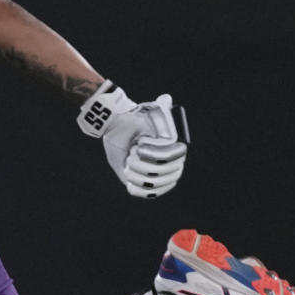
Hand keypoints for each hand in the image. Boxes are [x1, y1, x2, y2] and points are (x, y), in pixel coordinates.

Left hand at [78, 80, 188, 198]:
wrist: (118, 131)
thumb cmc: (135, 122)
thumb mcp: (148, 113)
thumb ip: (160, 107)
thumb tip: (166, 99)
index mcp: (175, 148)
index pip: (174, 158)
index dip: (156, 154)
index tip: (139, 145)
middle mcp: (171, 164)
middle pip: (162, 173)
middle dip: (142, 165)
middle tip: (130, 153)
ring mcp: (158, 176)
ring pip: (152, 184)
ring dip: (136, 174)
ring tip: (127, 162)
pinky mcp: (146, 185)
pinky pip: (148, 195)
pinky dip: (137, 189)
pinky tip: (128, 180)